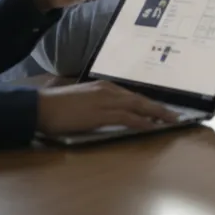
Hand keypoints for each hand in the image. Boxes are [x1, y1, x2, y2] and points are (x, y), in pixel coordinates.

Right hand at [35, 80, 178, 134]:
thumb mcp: (81, 101)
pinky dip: (143, 122)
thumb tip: (107, 112)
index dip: (148, 103)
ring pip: (138, 106)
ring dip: (157, 114)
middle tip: (175, 115)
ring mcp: (105, 100)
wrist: (39, 107)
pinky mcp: (101, 113)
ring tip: (171, 121)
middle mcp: (108, 90)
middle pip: (140, 99)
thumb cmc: (55, 106)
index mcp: (103, 87)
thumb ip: (96, 104)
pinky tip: (153, 127)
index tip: (161, 110)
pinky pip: (128, 117)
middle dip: (159, 107)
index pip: (132, 95)